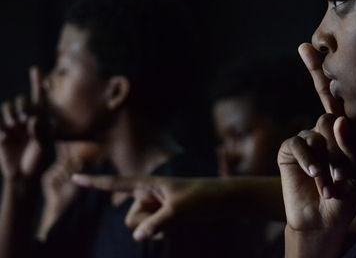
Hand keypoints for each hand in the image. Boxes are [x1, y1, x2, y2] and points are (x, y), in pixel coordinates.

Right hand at [0, 67, 52, 183]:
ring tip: (14, 131)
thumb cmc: (39, 162)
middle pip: (22, 101)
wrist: (23, 177)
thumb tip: (34, 118)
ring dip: (10, 116)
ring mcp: (14, 124)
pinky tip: (7, 137)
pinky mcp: (2, 131)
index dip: (37, 83)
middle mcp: (28, 119)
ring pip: (8, 108)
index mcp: (42, 119)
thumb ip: (40, 132)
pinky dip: (2, 126)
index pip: (40, 98)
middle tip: (24, 124)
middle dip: (22, 110)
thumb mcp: (44, 148)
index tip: (35, 69)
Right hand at [72, 175, 233, 240]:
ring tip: (179, 218)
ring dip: (157, 230)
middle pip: (131, 218)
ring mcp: (155, 206)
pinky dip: (163, 233)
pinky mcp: (163, 216)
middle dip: (146, 224)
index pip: (118, 183)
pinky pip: (151, 232)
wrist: (223, 200)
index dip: (95, 182)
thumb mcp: (179, 211)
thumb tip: (137, 236)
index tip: (75, 176)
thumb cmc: (202, 199)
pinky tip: (180, 224)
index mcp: (150, 183)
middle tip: (171, 215)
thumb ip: (156, 224)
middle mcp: (149, 194)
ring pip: (140, 228)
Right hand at [277, 44, 355, 234]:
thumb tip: (337, 119)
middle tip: (320, 100)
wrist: (324, 221)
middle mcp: (323, 130)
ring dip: (327, 160)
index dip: (321, 71)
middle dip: (333, 126)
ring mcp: (305, 139)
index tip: (310, 46)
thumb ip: (350, 145)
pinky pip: (299, 144)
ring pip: (319, 132)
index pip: (334, 96)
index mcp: (342, 131)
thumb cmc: (345, 196)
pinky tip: (315, 175)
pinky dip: (309, 160)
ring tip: (331, 182)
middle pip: (328, 108)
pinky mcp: (288, 151)